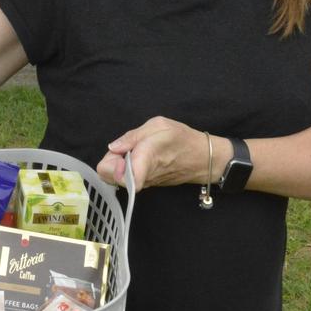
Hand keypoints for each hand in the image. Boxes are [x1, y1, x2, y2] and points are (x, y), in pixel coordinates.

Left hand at [96, 116, 213, 190]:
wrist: (202, 160)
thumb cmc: (182, 139)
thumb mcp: (159, 125)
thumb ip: (133, 136)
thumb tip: (113, 147)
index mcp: (145, 157)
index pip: (118, 176)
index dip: (111, 164)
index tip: (120, 153)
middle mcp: (142, 175)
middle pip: (108, 177)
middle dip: (110, 161)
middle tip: (124, 148)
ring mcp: (143, 183)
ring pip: (115, 179)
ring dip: (117, 165)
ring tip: (134, 151)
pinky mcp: (146, 185)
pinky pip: (126, 179)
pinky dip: (125, 169)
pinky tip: (138, 158)